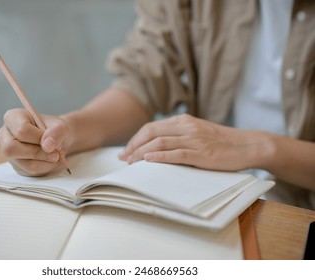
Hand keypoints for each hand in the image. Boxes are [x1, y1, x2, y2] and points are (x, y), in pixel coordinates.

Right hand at [0, 108, 72, 175]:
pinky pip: (30, 171)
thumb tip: (47, 145)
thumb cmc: (55, 130)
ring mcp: (9, 152)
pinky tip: (50, 160)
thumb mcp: (61, 126)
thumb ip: (57, 132)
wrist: (57, 140)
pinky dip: (45, 168)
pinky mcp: (16, 166)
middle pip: (11, 149)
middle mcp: (5, 135)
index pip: (21, 130)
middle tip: (56, 154)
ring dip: (45, 162)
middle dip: (38, 153)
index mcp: (13, 117)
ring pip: (23, 163)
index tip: (51, 141)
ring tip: (56, 155)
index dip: (38, 138)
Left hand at [119, 114, 268, 171]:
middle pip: (151, 132)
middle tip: (123, 158)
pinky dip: (160, 156)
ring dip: (142, 153)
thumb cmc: (221, 141)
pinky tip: (148, 160)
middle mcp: (186, 127)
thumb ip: (178, 135)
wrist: (247, 145)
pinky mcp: (202, 153)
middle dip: (134, 146)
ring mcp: (194, 139)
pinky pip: (177, 153)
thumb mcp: (197, 132)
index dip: (135, 139)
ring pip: (160, 142)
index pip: (151, 127)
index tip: (126, 150)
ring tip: (130, 163)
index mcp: (183, 121)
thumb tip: (155, 147)